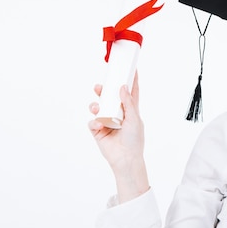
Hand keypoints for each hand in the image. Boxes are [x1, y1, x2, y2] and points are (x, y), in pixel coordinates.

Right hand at [88, 72, 148, 200]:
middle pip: (110, 97)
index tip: (130, 68)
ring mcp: (107, 121)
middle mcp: (118, 114)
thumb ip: (127, 103)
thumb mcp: (134, 119)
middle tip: (100, 86)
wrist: (125, 159)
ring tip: (96, 107)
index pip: (130, 92)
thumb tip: (122, 86)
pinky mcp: (98, 131)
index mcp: (130, 110)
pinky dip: (94, 121)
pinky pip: (92, 122)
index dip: (130, 80)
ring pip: (98, 107)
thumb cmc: (134, 140)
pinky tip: (99, 125)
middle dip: (104, 90)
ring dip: (95, 105)